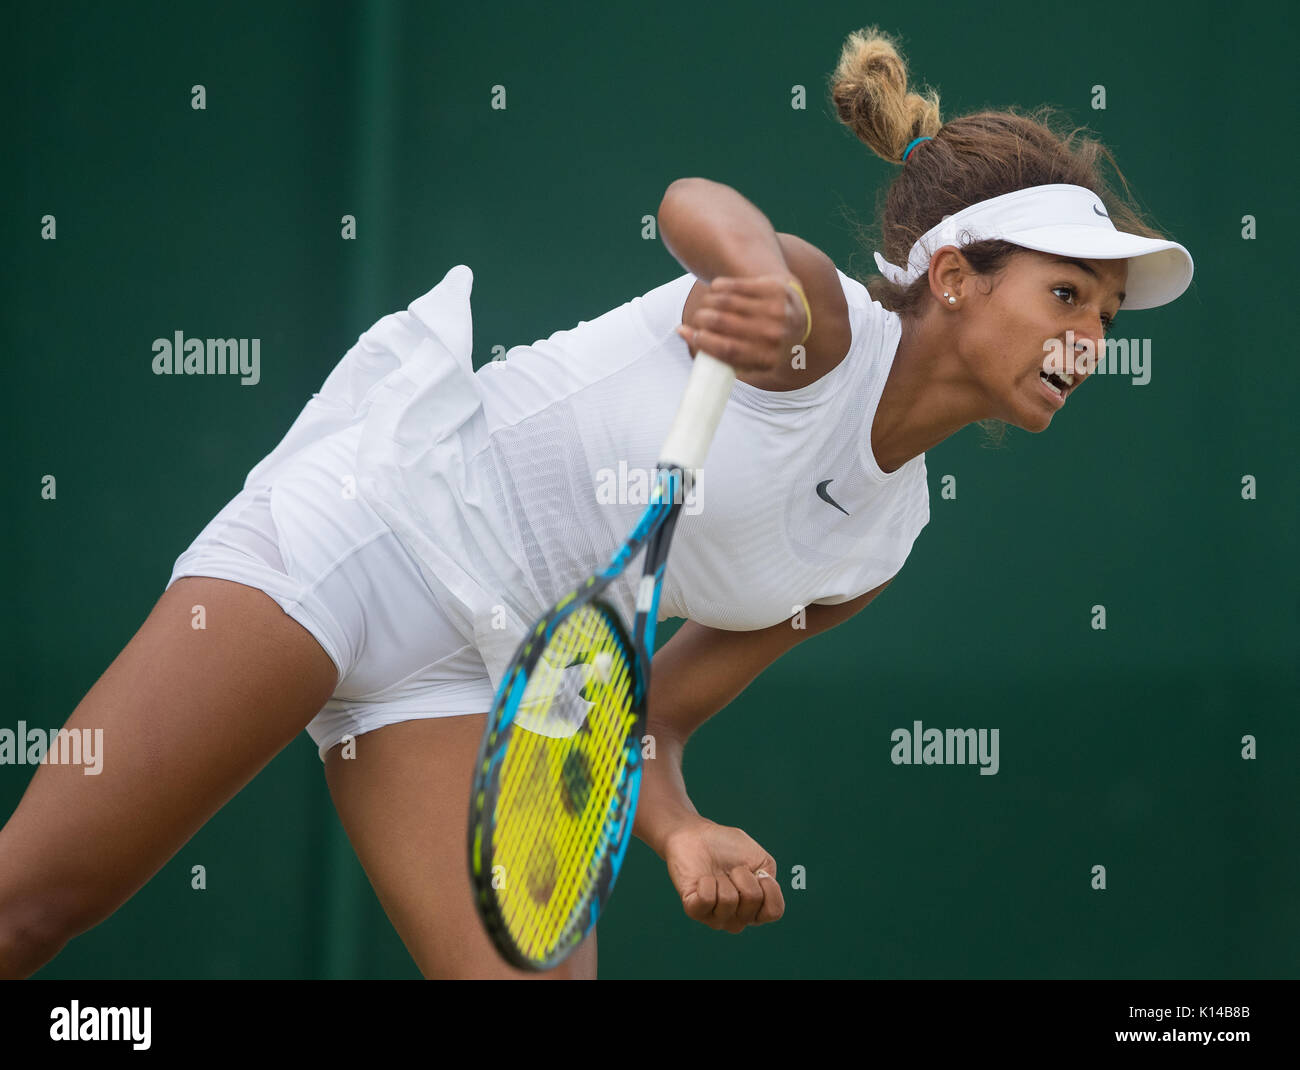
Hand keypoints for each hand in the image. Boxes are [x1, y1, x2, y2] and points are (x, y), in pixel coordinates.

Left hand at [662, 817, 784, 933]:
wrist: (697, 835)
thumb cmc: (729, 847)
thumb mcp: (760, 859)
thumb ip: (770, 879)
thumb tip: (760, 896)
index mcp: (756, 909)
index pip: (774, 912)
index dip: (769, 887)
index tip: (758, 872)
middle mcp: (738, 919)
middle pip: (753, 900)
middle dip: (743, 875)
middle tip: (732, 870)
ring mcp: (716, 918)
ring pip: (729, 899)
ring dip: (723, 878)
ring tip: (715, 875)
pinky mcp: (694, 910)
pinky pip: (707, 899)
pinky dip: (706, 881)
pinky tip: (702, 879)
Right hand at [675, 274, 807, 375]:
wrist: (800, 317)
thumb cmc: (764, 343)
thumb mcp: (750, 360)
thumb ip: (718, 355)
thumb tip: (682, 332)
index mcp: (767, 359)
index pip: (727, 350)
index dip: (701, 341)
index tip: (687, 333)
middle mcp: (774, 335)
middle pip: (723, 323)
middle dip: (701, 319)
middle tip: (696, 319)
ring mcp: (776, 310)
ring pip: (726, 301)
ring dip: (708, 302)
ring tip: (706, 305)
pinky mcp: (774, 288)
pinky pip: (735, 284)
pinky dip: (719, 286)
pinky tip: (715, 290)